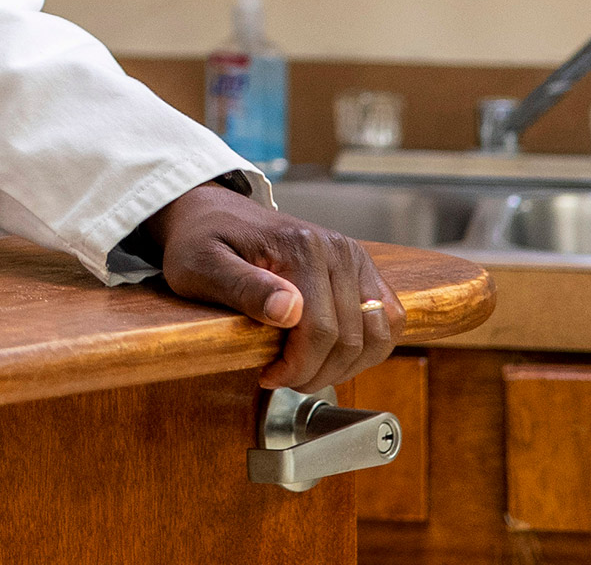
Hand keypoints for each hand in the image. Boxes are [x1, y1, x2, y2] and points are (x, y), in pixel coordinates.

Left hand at [130, 179, 400, 391]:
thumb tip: (288, 311)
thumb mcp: (202, 264)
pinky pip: (388, 318)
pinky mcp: (362, 269)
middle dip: (317, 372)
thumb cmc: (202, 239)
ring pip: (378, 334)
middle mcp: (337, 248)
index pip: (321, 330)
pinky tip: (332, 354)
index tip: (268, 375)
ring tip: (306, 369)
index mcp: (301, 246)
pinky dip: (368, 347)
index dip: (297, 367)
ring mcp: (355, 257)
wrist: (214, 212)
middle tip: (283, 377)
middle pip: (351, 339)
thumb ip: (244, 287)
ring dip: (346, 366)